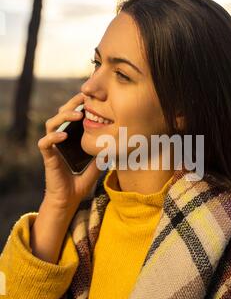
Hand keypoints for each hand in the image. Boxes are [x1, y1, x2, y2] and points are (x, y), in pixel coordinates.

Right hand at [37, 92, 100, 208]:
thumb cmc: (80, 182)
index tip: (90, 98)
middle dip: (71, 104)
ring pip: (50, 124)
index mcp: (70, 138)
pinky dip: (53, 137)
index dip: (78, 104)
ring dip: (64, 116)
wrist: (69, 200)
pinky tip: (64, 135)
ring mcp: (53, 147)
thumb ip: (103, 153)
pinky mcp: (47, 157)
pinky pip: (44, 143)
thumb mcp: (97, 165)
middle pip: (60, 114)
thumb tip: (117, 143)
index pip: (71, 115)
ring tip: (78, 114)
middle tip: (84, 98)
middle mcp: (59, 139)